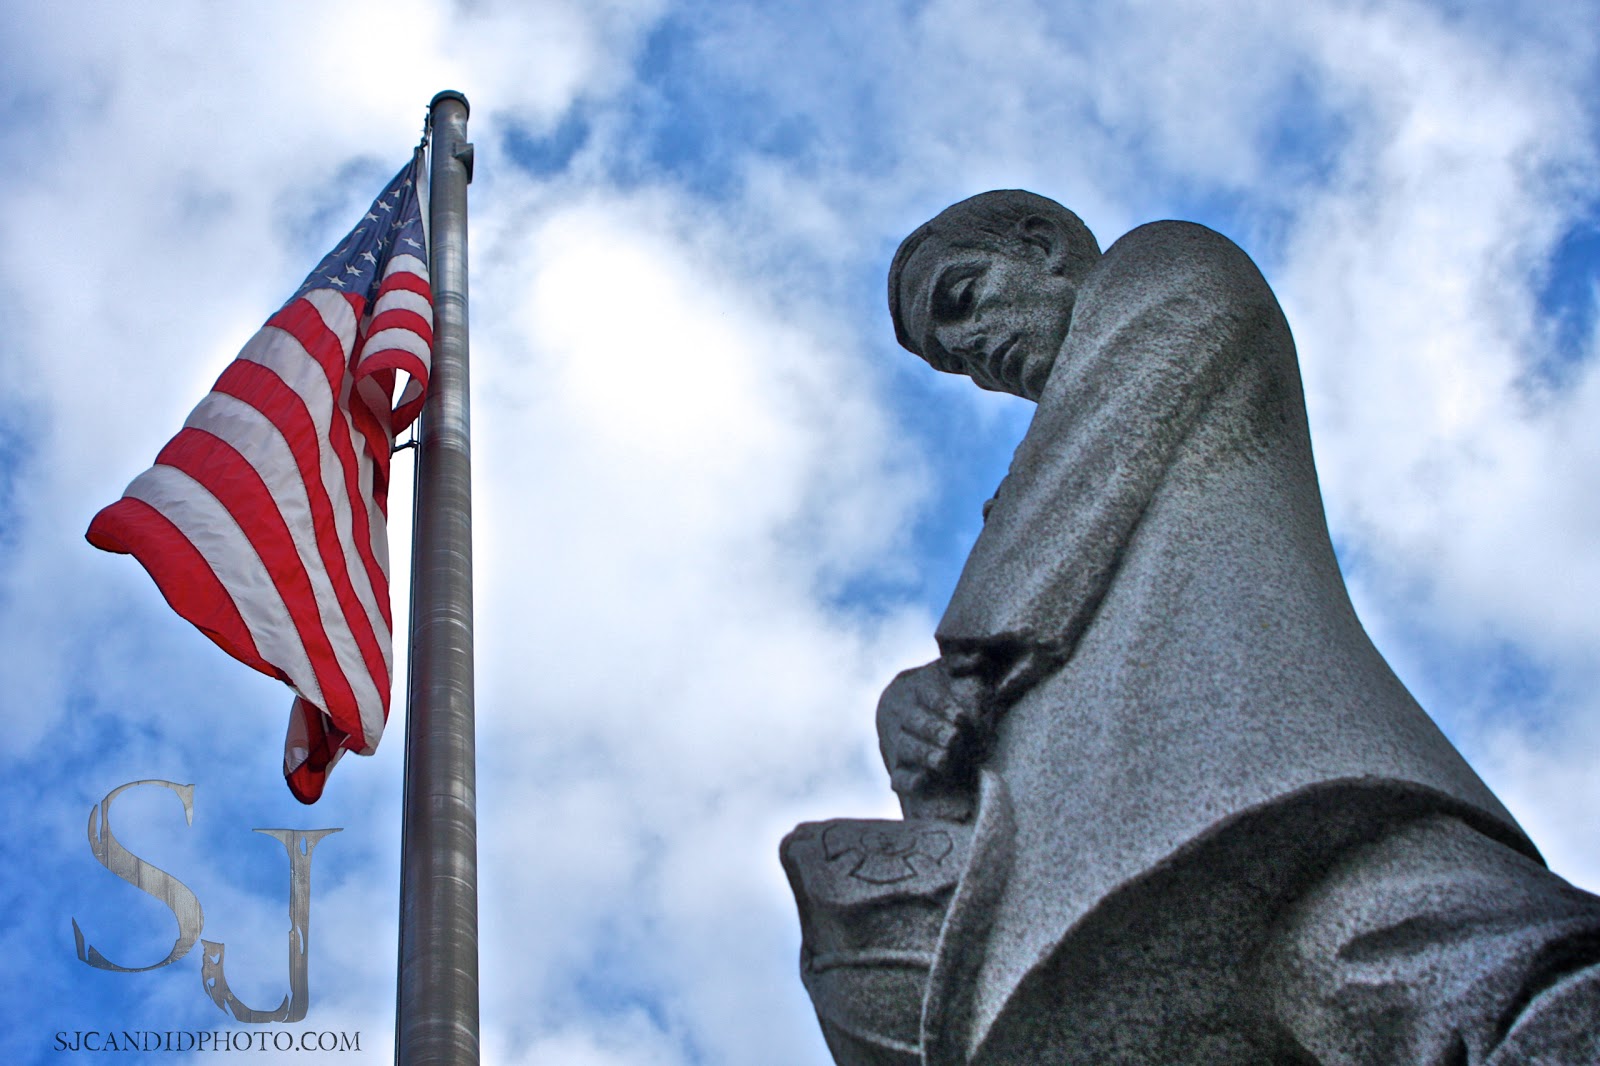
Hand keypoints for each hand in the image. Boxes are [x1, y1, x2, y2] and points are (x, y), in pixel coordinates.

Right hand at [876, 659, 991, 814]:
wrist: (900, 707)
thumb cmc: (936, 689)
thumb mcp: (945, 671)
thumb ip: (961, 662)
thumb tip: (978, 658)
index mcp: (915, 689)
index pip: (927, 696)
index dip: (944, 707)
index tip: (961, 716)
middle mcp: (904, 715)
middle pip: (915, 723)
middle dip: (936, 731)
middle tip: (955, 738)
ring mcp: (899, 741)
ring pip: (906, 748)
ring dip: (925, 755)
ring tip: (944, 760)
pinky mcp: (901, 767)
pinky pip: (899, 778)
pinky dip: (907, 782)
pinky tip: (920, 782)